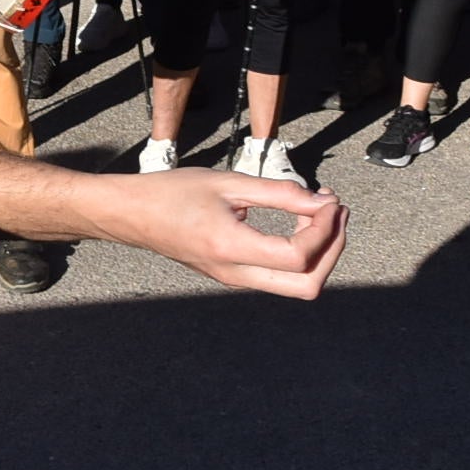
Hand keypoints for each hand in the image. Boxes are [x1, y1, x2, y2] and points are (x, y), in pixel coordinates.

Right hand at [86, 168, 347, 299]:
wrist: (132, 214)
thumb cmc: (173, 192)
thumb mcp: (228, 183)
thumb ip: (279, 193)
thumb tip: (322, 203)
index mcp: (231, 248)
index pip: (299, 256)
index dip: (324, 228)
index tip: (328, 199)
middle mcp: (235, 274)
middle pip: (307, 286)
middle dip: (333, 250)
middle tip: (337, 211)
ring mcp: (235, 279)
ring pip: (297, 284)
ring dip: (321, 250)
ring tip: (323, 209)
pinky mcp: (234, 275)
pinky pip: (280, 274)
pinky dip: (302, 251)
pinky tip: (301, 218)